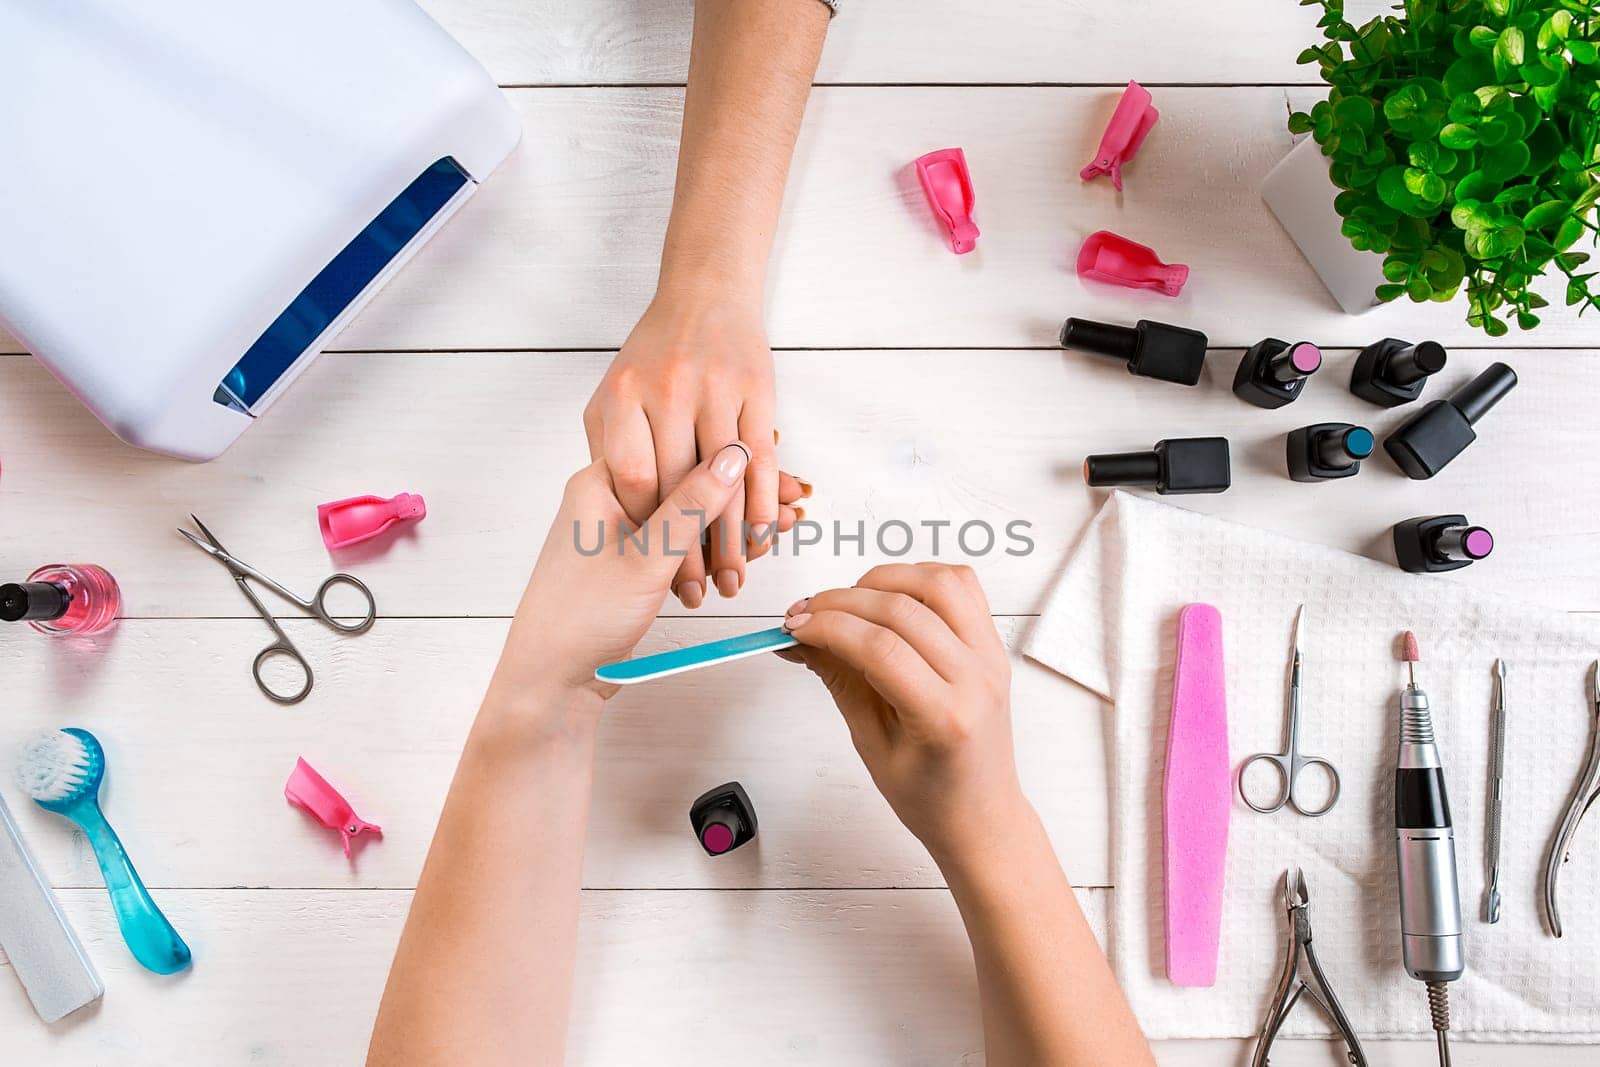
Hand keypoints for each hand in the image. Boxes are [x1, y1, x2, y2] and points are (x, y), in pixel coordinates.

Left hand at [486, 441, 754, 723]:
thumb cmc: (577, 619)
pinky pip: (683, 544)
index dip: (729, 458)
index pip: (674, 448)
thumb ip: (691, 505)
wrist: (553, 680)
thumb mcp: (645, 557)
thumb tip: (732, 457)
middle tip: (790, 502)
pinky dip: (714, 550)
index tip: (771, 464)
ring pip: (690, 516)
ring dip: (733, 525)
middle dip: (741, 495)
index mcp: (600, 481)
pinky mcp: (635, 562)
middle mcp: (611, 499)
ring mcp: (624, 532)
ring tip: (777, 529)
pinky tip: (746, 554)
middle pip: (688, 482)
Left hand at [584, 293, 783, 608]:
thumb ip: (613, 449)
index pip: (633, 483)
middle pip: (677, 490)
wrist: (705, 288)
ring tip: (733, 579)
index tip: (655, 571)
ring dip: (732, 537)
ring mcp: (713, 390)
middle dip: (689, 549)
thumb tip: (611, 512)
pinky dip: (766, 501)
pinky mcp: (756, 390)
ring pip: (723, 482)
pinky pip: (762, 458)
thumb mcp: (615, 399)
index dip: (647, 529)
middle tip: (698, 592)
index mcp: (620, 399)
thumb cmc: (657, 351)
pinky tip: (767, 534)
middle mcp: (665, 392)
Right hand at [780, 563, 1026, 864]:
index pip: (880, 647)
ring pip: (939, 583)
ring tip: (849, 602)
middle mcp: (976, 679)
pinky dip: (922, 577)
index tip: (794, 627)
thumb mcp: (870, 744)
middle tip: (805, 614)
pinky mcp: (994, 645)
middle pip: (903, 610)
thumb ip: (839, 681)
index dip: (829, 627)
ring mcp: (991, 657)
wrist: (981, 814)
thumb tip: (801, 638)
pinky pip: (963, 586)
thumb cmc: (930, 795)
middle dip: (842, 602)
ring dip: (885, 578)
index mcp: (945, 717)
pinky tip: (891, 596)